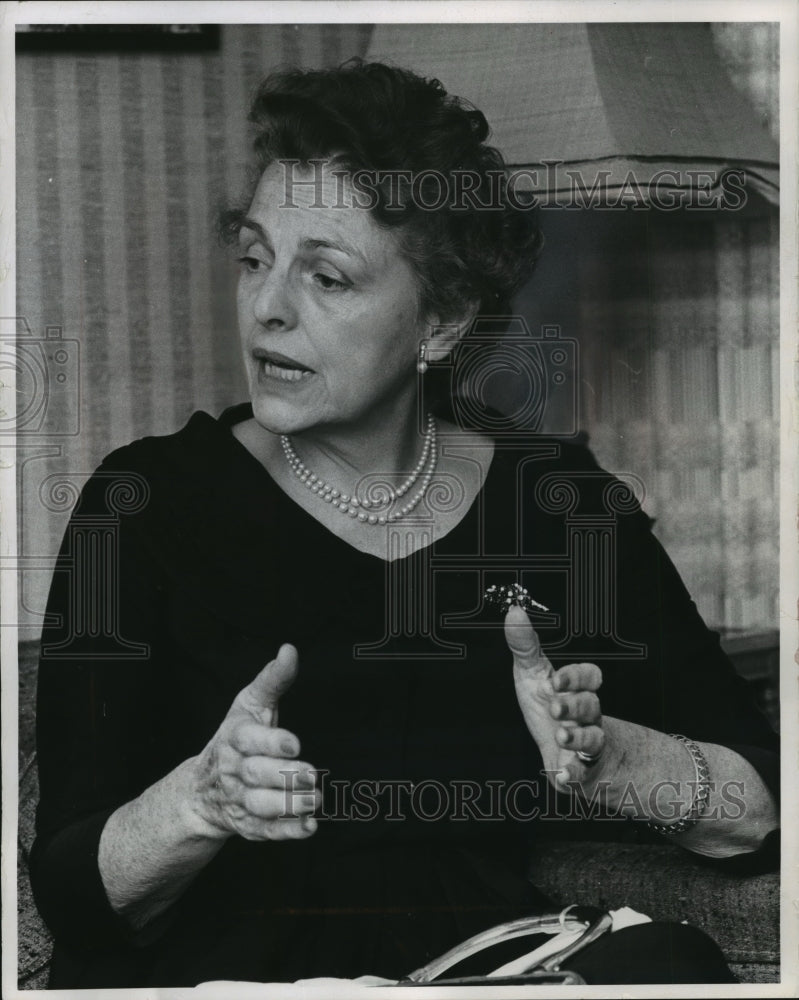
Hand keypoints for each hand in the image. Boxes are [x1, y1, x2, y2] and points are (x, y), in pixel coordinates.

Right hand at [190, 644, 319, 840]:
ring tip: (315, 799)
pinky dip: (287, 832)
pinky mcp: (247, 824)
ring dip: (289, 806)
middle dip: (284, 776)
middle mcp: (233, 770)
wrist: (203, 787)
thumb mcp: (250, 704)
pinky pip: (266, 832)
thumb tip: (289, 650)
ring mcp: (239, 800)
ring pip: (260, 806)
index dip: (271, 743)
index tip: (295, 744)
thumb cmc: (237, 737)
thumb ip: (272, 680)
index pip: (248, 740)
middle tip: (311, 774)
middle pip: (256, 775)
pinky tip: (310, 827)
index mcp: (233, 737)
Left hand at [505, 605, 603, 789]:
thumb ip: (524, 646)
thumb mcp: (533, 675)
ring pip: (593, 739)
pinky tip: (562, 776)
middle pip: (592, 706)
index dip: (577, 677)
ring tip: (560, 735)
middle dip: (575, 705)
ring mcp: (586, 744)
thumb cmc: (547, 705)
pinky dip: (573, 775)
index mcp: (576, 689)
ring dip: (578, 736)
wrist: (563, 750)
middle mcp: (587, 715)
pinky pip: (583, 774)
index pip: (591, 676)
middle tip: (555, 707)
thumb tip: (513, 611)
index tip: (556, 679)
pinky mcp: (580, 770)